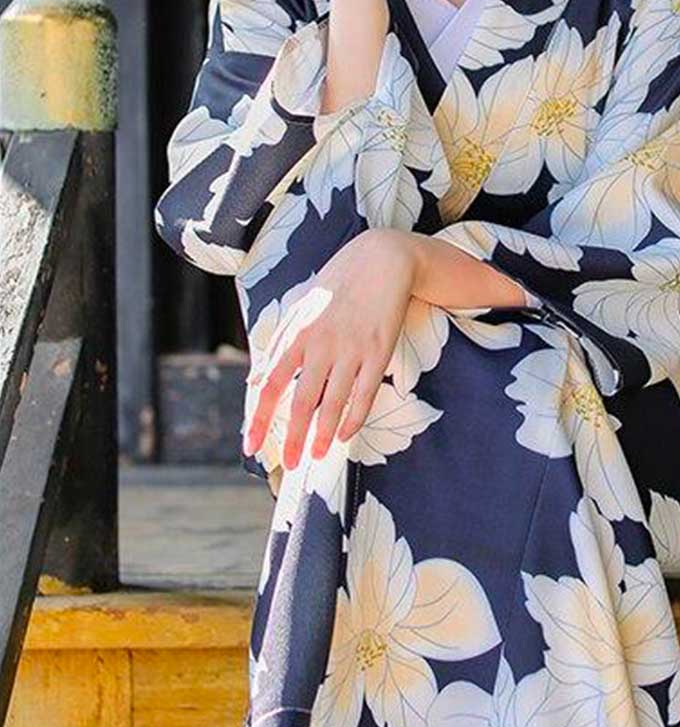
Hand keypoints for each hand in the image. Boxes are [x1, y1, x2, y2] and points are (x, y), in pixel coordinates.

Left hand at [243, 229, 415, 470]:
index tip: (251, 446)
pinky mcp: (378, 352)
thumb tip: (253, 379)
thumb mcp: (299, 309)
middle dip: (294, 438)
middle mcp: (321, 345)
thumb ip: (277, 345)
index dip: (259, 419)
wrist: (381, 261)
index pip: (270, 385)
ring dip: (324, 435)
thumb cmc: (337, 286)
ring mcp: (352, 350)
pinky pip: (364, 395)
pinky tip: (346, 434)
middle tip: (289, 465)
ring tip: (317, 456)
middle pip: (303, 402)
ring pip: (334, 404)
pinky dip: (354, 418)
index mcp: (297, 334)